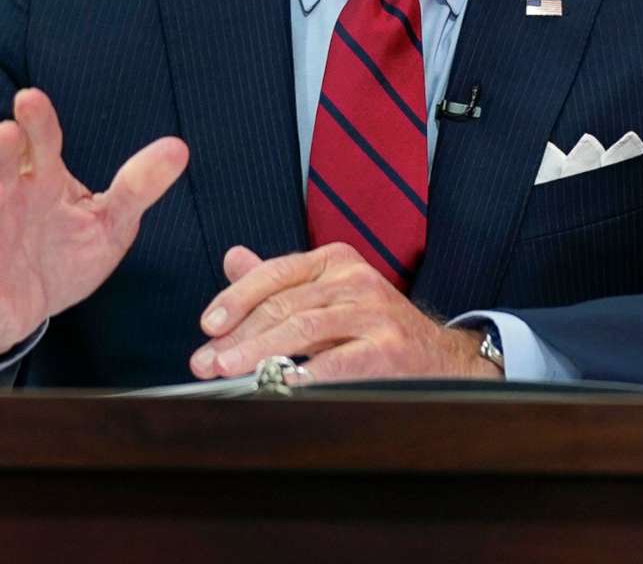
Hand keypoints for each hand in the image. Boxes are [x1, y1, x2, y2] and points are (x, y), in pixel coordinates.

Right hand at [0, 88, 187, 362]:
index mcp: (41, 178)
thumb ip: (138, 186)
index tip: (31, 98)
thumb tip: (180, 147)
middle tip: (6, 133)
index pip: (39, 141)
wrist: (24, 309)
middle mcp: (7, 198)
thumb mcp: (110, 223)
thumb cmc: (64, 254)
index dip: (35, 120)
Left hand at [188, 244, 502, 383]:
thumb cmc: (372, 326)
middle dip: (238, 335)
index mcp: (335, 260)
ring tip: (229, 371)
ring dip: (260, 352)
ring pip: (304, 328)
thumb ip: (280, 278)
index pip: (275, 272)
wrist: (437, 357)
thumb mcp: (328, 292)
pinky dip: (305, 372)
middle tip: (206, 361)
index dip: (236, 298)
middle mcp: (354, 279)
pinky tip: (279, 383)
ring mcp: (373, 311)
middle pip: (284, 303)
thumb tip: (233, 259)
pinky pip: (337, 361)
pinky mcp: (387, 346)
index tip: (208, 325)